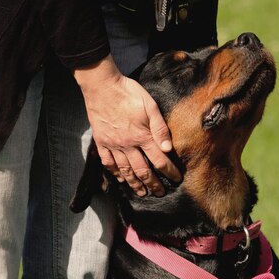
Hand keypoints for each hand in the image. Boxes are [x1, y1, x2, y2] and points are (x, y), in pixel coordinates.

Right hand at [74, 55, 181, 196]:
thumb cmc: (129, 93)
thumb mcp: (150, 106)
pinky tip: (120, 180)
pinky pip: (108, 163)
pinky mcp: (101, 142)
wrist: (102, 86)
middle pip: (143, 170)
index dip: (169, 172)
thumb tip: (168, 149)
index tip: (176, 179)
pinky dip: (115, 173)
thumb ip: (160, 128)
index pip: (159, 160)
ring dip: (135, 184)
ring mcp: (113, 145)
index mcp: (142, 136)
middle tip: (160, 193)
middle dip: (154, 184)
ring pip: (125, 171)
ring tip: (142, 193)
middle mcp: (128, 145)